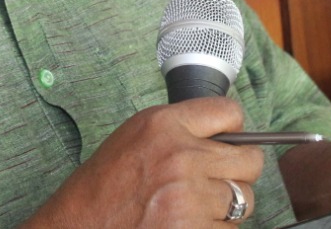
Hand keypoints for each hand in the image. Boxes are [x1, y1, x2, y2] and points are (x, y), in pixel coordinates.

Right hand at [23, 97, 263, 227]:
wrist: (80, 226)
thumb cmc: (104, 186)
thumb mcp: (137, 136)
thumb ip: (181, 129)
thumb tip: (226, 135)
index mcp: (164, 124)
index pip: (230, 112)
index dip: (234, 130)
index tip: (229, 141)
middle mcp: (181, 156)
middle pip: (250, 160)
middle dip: (238, 172)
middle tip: (217, 180)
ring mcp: (189, 197)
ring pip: (245, 200)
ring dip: (227, 207)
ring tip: (195, 207)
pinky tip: (187, 224)